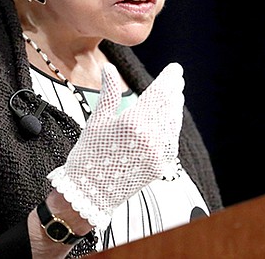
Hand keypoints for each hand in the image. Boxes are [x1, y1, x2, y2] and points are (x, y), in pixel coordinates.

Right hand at [48, 62, 184, 228]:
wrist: (88, 195)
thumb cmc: (87, 156)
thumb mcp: (97, 121)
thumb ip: (109, 92)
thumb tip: (109, 68)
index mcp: (133, 122)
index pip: (160, 92)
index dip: (170, 78)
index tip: (175, 69)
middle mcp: (149, 137)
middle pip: (170, 105)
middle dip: (175, 89)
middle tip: (177, 77)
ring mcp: (157, 153)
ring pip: (173, 123)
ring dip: (176, 107)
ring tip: (175, 95)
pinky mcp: (159, 167)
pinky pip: (172, 141)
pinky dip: (173, 126)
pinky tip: (171, 119)